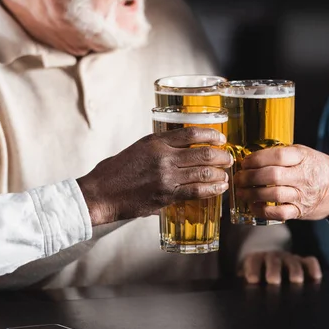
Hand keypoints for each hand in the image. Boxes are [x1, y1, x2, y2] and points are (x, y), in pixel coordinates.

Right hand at [77, 127, 232, 225]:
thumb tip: (181, 151)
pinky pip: (196, 191)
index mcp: (155, 141)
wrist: (100, 194)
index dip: (211, 134)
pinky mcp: (166, 195)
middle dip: (222, 155)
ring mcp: (166, 176)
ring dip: (220, 173)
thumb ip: (160, 148)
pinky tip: (219, 188)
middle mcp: (163, 156)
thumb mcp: (138, 149)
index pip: (191, 133)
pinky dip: (212, 189)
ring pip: (203, 172)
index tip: (221, 138)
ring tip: (226, 175)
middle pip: (203, 153)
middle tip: (229, 158)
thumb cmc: (116, 172)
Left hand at [234, 145, 328, 221]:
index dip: (257, 158)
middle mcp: (303, 176)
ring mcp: (302, 195)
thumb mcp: (304, 153)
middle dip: (250, 177)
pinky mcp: (300, 211)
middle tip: (238, 178)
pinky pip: (279, 213)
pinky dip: (263, 211)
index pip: (278, 155)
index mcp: (303, 157)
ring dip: (252, 194)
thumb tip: (253, 156)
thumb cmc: (317, 168)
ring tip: (241, 192)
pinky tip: (253, 206)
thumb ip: (283, 154)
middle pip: (272, 176)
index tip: (245, 161)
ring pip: (274, 195)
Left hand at [239, 251, 321, 284]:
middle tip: (273, 281)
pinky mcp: (302, 261)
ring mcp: (288, 258)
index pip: (253, 261)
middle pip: (273, 261)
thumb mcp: (248, 276)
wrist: (267, 257)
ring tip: (296, 281)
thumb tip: (242, 295)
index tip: (253, 280)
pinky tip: (316, 278)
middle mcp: (273, 257)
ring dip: (294, 270)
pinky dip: (313, 267)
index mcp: (257, 259)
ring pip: (292, 261)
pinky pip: (309, 261)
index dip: (253, 269)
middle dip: (273, 270)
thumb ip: (245, 284)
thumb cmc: (257, 274)